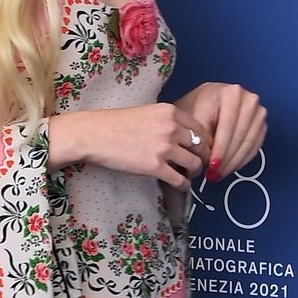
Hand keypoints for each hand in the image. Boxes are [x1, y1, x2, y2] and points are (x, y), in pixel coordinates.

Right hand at [51, 101, 212, 189]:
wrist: (93, 134)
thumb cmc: (114, 124)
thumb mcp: (146, 112)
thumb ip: (165, 121)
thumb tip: (181, 136)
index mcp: (169, 112)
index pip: (200, 127)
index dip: (205, 141)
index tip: (202, 150)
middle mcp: (170, 127)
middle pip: (201, 146)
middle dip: (203, 157)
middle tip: (200, 165)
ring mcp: (164, 147)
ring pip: (194, 163)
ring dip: (195, 172)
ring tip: (189, 175)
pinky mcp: (155, 166)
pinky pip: (180, 179)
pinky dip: (184, 185)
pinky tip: (181, 186)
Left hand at [172, 83, 266, 181]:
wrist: (205, 102)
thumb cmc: (196, 108)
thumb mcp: (193, 118)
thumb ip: (202, 138)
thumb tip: (208, 161)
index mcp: (232, 93)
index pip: (228, 126)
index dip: (220, 149)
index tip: (212, 166)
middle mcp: (249, 100)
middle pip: (241, 136)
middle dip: (227, 159)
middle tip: (214, 175)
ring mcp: (258, 112)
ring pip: (249, 143)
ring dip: (234, 162)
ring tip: (219, 174)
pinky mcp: (261, 125)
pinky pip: (254, 147)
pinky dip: (242, 160)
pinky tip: (229, 168)